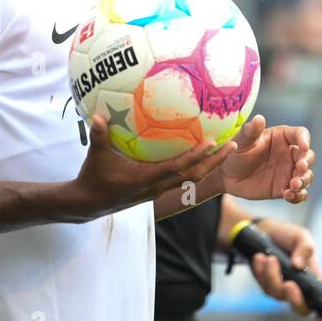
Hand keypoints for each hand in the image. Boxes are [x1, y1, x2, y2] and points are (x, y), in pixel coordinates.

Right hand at [70, 114, 236, 219]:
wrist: (88, 204)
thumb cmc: (93, 179)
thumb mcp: (96, 156)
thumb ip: (99, 136)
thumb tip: (98, 116)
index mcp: (147, 180)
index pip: (178, 168)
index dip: (196, 156)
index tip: (213, 143)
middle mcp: (158, 187)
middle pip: (194, 176)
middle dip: (215, 162)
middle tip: (233, 146)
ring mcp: (158, 190)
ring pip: (191, 179)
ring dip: (209, 166)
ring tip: (225, 150)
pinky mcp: (156, 190)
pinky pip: (181, 179)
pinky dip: (195, 168)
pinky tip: (201, 156)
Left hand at [220, 116, 313, 202]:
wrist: (227, 176)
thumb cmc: (235, 153)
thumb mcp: (241, 142)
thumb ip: (250, 132)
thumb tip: (259, 118)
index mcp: (282, 138)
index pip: (300, 134)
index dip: (305, 139)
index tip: (303, 146)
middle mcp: (289, 154)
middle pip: (308, 156)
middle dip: (307, 162)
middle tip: (300, 168)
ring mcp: (288, 172)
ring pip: (307, 176)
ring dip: (304, 180)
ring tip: (293, 185)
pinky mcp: (285, 188)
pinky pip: (298, 193)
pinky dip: (298, 196)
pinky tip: (288, 195)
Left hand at [248, 219, 321, 316]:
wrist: (264, 230)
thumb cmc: (288, 236)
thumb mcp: (300, 236)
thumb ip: (305, 248)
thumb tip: (299, 266)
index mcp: (314, 278)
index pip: (321, 301)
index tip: (318, 318)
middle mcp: (299, 287)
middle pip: (300, 309)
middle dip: (295, 300)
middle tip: (289, 284)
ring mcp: (281, 288)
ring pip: (277, 293)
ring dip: (272, 275)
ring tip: (269, 257)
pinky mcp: (265, 284)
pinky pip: (263, 285)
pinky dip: (260, 271)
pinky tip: (260, 257)